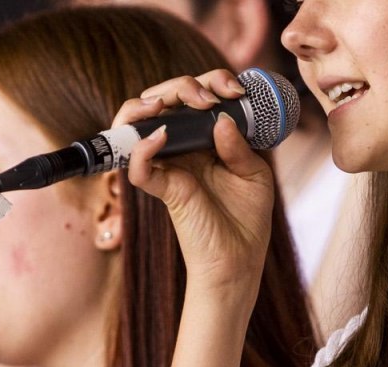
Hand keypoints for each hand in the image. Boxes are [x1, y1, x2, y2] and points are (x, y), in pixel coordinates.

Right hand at [118, 69, 274, 296]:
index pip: (192, 98)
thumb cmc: (246, 220)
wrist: (239, 263)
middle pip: (160, 102)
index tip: (235, 91)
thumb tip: (220, 119)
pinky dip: (141, 150)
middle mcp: (181, 149)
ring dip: (142, 106)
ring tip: (164, 104)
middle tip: (208, 97)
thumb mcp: (253, 175)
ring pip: (133, 126)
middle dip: (179, 86)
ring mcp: (168, 168)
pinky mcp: (163, 191)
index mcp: (204, 140)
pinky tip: (160, 137)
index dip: (210, 83)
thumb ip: (238, 146)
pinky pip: (137, 169)